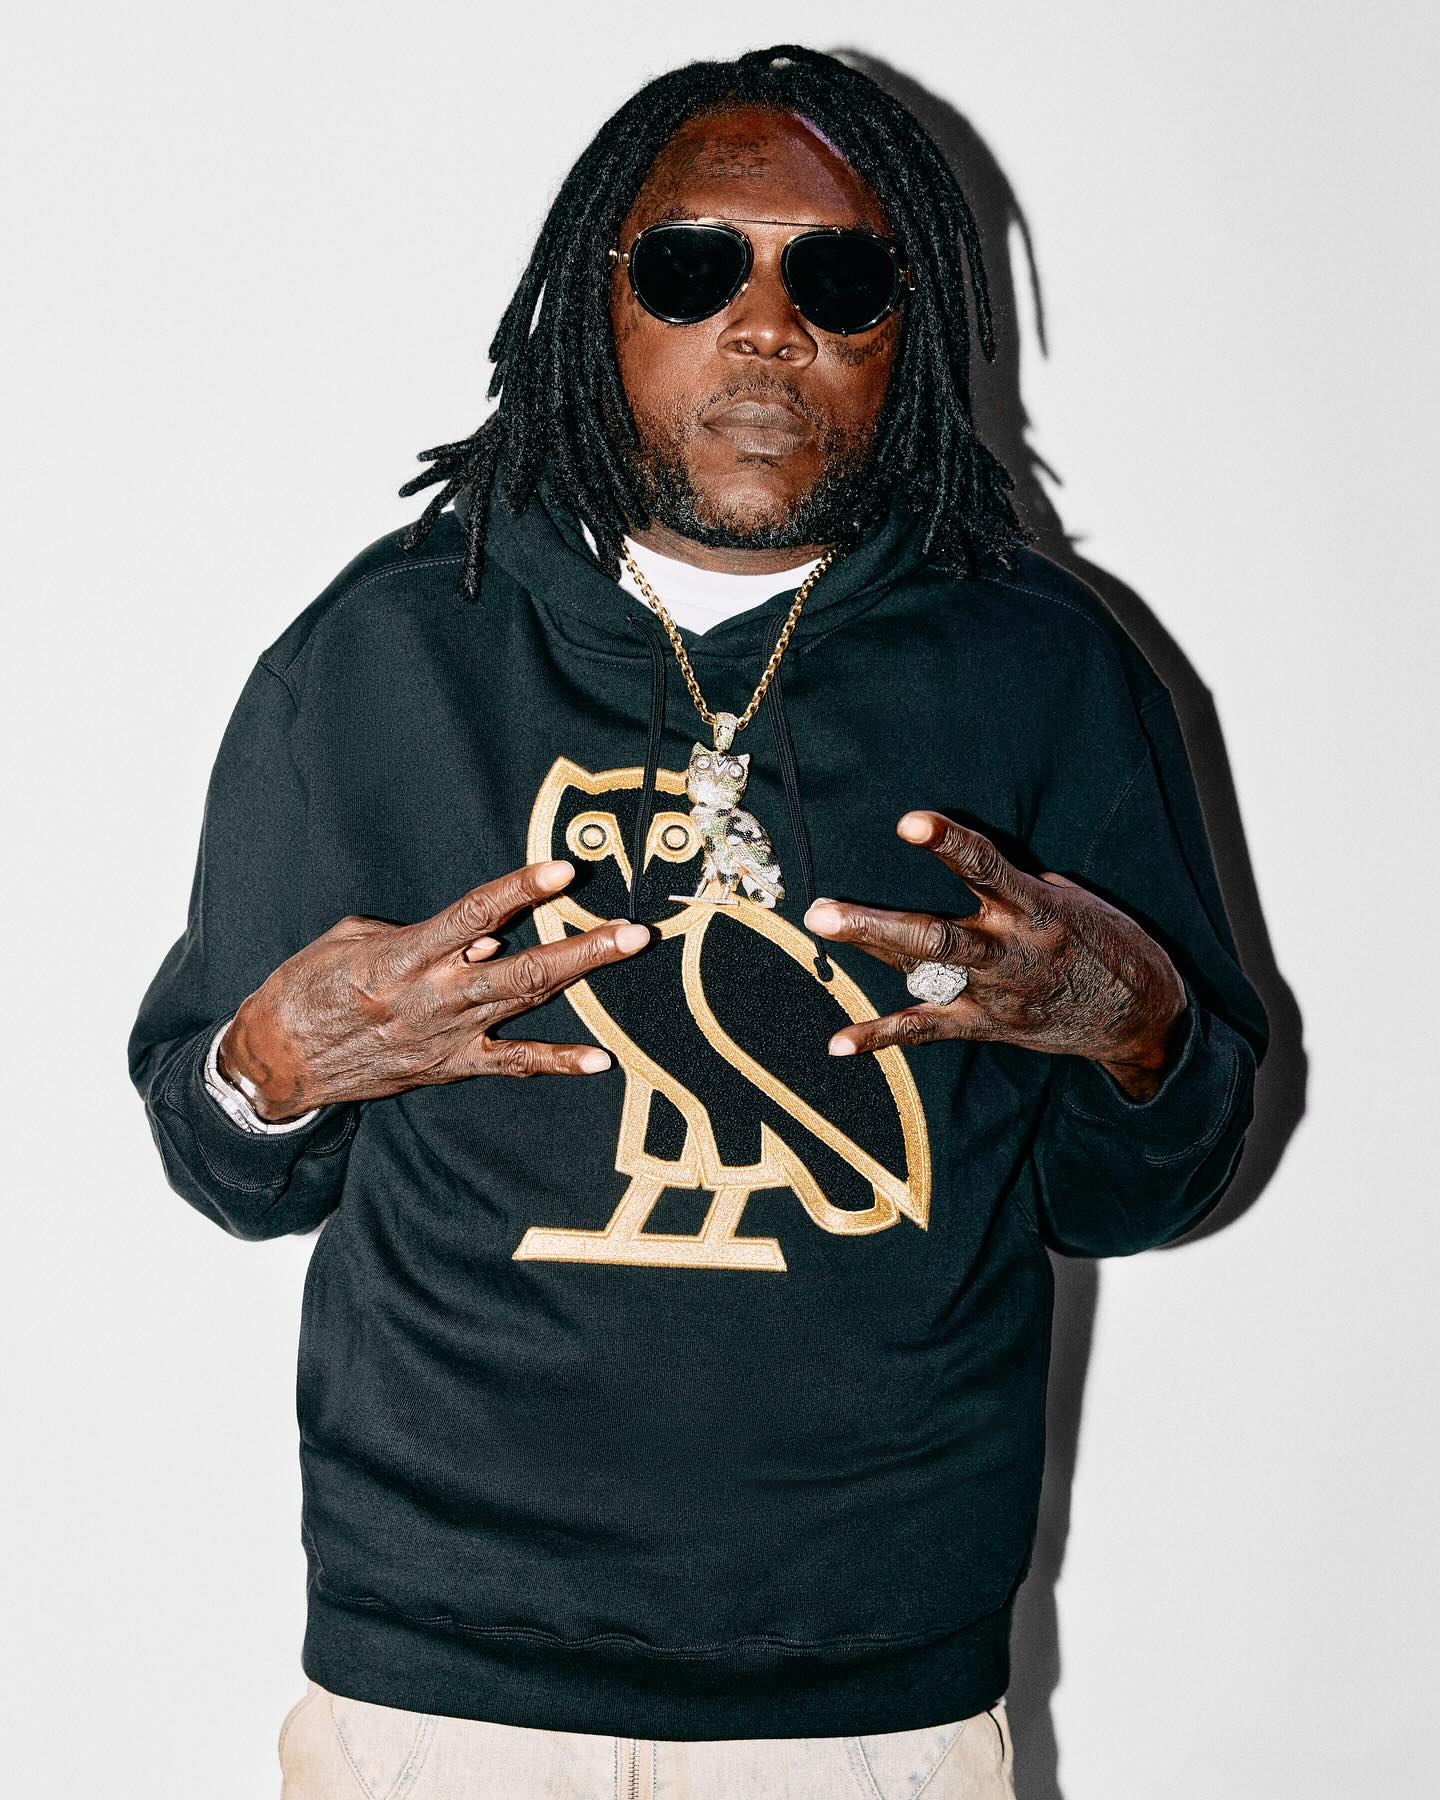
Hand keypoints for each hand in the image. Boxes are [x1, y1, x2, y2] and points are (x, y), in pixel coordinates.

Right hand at [216, 859, 648, 1119]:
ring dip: (580, 977)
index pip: (473, 914)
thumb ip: (415, 931)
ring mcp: (447, 1035)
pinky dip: (557, 1061)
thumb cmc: (307, 988)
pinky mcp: (450, 1067)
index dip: (520, 890)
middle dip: (581, 947)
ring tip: (627, 951)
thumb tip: (477, 933)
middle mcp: (433, 996)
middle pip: (520, 967)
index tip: (562, 870)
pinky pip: (511, 1065)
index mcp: (403, 956)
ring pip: (525, 1005)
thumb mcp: (347, 939)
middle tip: (632, 930)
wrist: (277, 1061)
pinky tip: (599, 1059)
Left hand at [802, 810, 1187, 1100]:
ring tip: (822, 927)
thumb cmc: (1109, 944)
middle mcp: (1010, 953)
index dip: (949, 844)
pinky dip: (881, 1035)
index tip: (909, 822)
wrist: (1139, 1017)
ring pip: (924, 972)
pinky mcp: (986, 1025)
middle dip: (875, 921)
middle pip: (935, 935)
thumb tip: (975, 872)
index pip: (987, 869)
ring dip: (870, 949)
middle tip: (823, 908)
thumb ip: (1019, 887)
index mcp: (1037, 911)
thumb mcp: (1075, 900)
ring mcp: (994, 993)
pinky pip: (927, 1030)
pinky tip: (837, 1041)